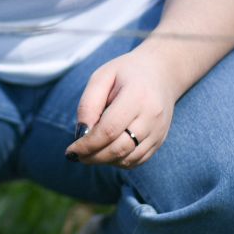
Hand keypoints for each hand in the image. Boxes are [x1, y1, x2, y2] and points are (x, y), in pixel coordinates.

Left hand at [66, 45, 180, 168]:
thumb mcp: (102, 77)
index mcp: (137, 96)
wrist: (162, 72)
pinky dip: (118, 162)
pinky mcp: (160, 140)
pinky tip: (106, 152)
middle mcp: (152, 116)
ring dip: (105, 161)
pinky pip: (137, 160)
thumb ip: (88, 104)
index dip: (87, 145)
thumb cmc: (126, 72)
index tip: (71, 151)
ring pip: (128, 159)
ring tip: (89, 153)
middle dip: (93, 157)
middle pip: (119, 149)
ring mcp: (159, 130)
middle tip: (76, 156)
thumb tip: (81, 134)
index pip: (109, 130)